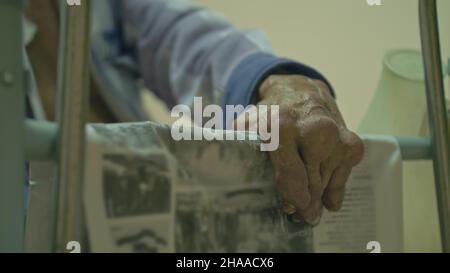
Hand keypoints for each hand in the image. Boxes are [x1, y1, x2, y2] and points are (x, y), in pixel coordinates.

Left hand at [234, 75, 363, 224]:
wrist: (300, 89)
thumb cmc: (271, 113)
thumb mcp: (249, 123)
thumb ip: (241, 146)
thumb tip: (234, 179)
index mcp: (282, 125)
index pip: (291, 174)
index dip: (291, 197)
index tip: (291, 209)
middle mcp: (315, 130)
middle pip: (311, 184)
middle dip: (304, 204)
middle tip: (298, 214)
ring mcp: (337, 137)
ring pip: (326, 184)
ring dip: (317, 198)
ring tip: (307, 206)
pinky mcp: (352, 144)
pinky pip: (342, 179)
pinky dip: (333, 189)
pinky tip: (326, 197)